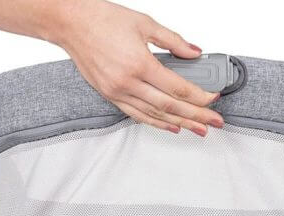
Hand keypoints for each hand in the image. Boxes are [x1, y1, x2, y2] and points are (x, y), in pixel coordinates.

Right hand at [50, 0, 223, 134]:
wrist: (70, 23)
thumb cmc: (102, 19)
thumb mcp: (144, 23)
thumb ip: (173, 41)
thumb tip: (194, 52)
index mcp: (139, 63)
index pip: (177, 87)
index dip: (199, 96)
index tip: (213, 99)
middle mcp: (128, 82)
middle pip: (170, 106)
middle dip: (196, 115)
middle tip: (213, 122)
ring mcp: (118, 92)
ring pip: (155, 115)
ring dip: (179, 123)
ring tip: (197, 129)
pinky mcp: (111, 96)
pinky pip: (137, 115)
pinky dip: (156, 123)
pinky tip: (171, 126)